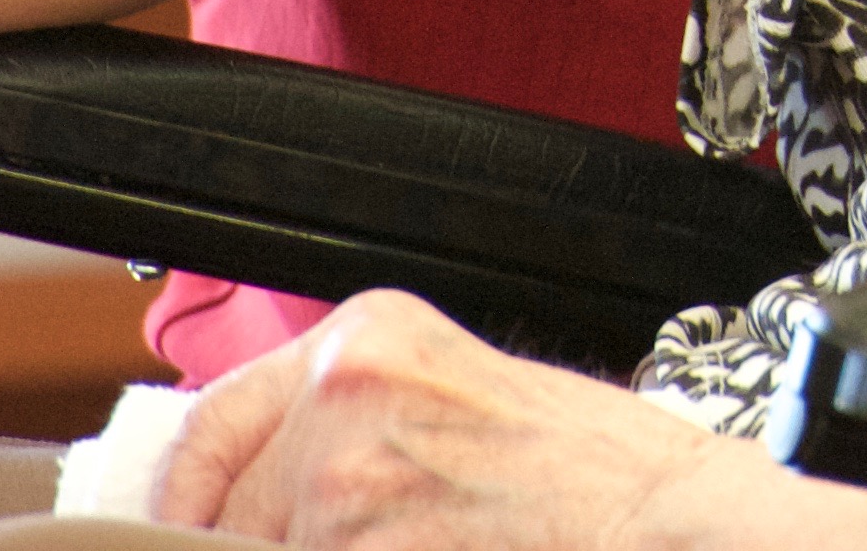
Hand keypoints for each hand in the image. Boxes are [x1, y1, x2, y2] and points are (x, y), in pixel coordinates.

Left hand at [154, 290, 866, 550]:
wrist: (680, 529)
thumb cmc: (614, 482)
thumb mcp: (476, 405)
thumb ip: (366, 427)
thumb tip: (269, 496)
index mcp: (372, 337)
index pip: (206, 432)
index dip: (188, 505)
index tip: (187, 531)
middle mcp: (344, 397)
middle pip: (222, 518)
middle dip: (275, 544)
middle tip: (361, 538)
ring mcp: (344, 492)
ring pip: (269, 550)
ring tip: (422, 543)